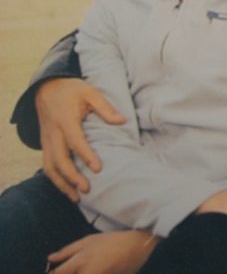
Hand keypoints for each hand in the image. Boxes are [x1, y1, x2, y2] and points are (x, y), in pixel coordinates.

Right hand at [36, 77, 125, 201]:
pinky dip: (56, 179)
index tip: (98, 168)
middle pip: (59, 159)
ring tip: (76, 197)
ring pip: (49, 166)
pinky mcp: (45, 144)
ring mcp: (46, 140)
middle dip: (72, 176)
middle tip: (88, 189)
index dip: (86, 155)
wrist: (46, 87)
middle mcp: (53, 132)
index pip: (75, 141)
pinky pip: (47, 165)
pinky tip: (67, 189)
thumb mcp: (90, 92)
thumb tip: (122, 120)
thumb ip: (105, 107)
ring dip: (62, 183)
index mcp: (65, 119)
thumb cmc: (72, 90)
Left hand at [47, 230, 157, 273]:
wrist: (138, 245)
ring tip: (87, 268)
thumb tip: (50, 258)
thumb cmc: (112, 240)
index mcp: (81, 259)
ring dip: (80, 272)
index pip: (58, 273)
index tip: (55, 272)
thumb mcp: (89, 240)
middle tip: (72, 270)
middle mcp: (88, 272)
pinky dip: (95, 273)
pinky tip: (97, 270)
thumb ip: (68, 250)